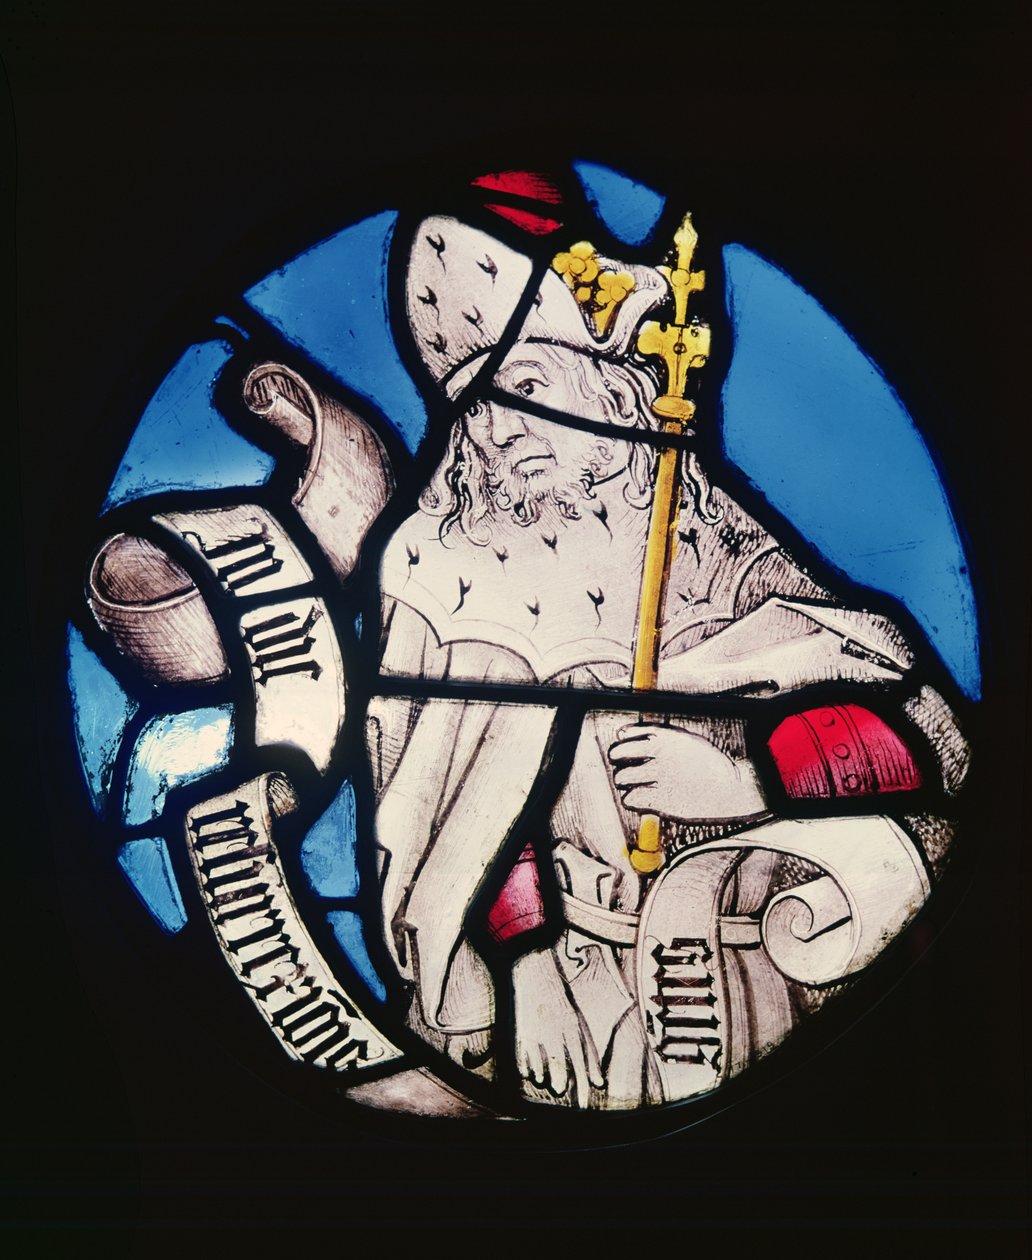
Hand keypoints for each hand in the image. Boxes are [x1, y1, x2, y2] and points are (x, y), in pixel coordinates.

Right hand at [512, 949, 604, 1105]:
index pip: (580, 1069)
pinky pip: (523, 1064)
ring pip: (538, 1072)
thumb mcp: (581, 1026)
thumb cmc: (562, 1005)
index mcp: (573, 1032)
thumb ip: (590, 1055)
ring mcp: (536, 1036)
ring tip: (544, 1072)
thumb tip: (599, 1084)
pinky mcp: (520, 1036)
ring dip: (542, 1077)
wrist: (537, 977)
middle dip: (559, 1084)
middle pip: (557, 1074)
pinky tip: (531, 1065)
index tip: (582, 1108)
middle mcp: (555, 1036)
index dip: (581, 1091)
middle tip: (559, 1086)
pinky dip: (527, 1069)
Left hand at [608, 723, 767, 821]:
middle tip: (622, 766)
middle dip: (618, 760)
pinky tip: (636, 798)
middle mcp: (660, 755)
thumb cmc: (711, 766)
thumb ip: (664, 739)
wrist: (732, 789)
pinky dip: (631, 799)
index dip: (622, 741)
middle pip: (620, 754)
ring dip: (622, 780)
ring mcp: (659, 777)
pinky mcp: (661, 799)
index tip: (620, 745)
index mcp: (667, 738)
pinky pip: (632, 798)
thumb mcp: (689, 742)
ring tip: (627, 783)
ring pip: (623, 776)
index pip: (629, 733)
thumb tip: (637, 736)